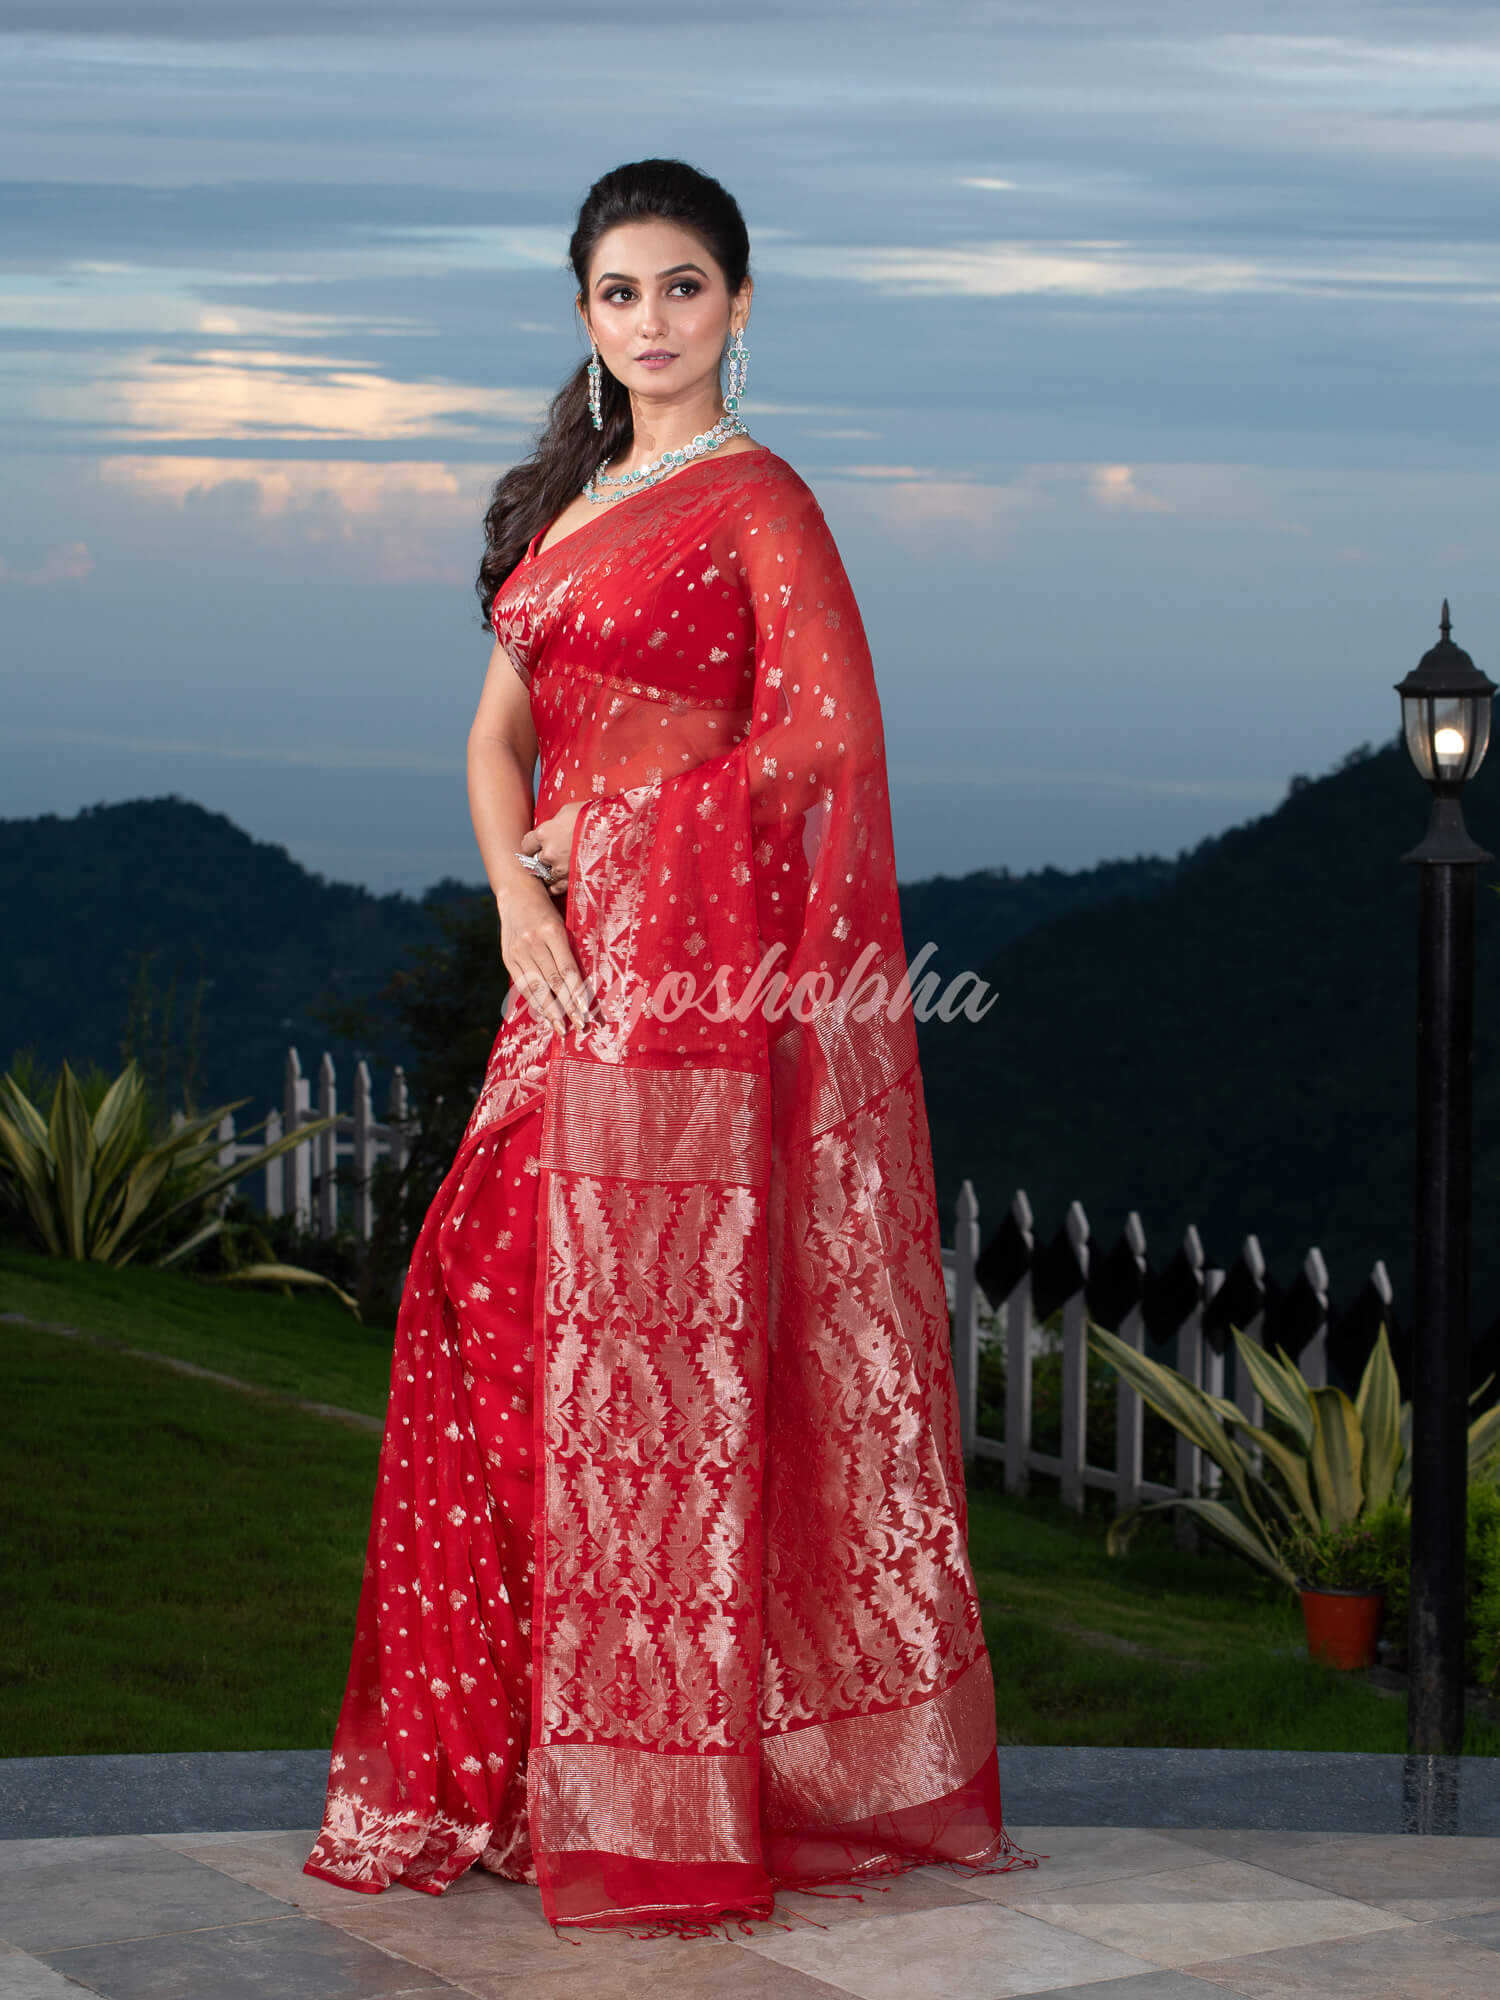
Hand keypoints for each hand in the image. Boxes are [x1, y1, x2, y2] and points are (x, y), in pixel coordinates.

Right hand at [503, 802, 593, 1037]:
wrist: (515, 892)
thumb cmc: (549, 907)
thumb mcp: (564, 921)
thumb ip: (572, 948)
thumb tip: (589, 981)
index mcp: (552, 930)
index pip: (567, 969)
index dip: (577, 993)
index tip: (588, 1012)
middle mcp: (533, 942)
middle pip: (552, 982)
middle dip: (567, 1008)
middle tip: (581, 1027)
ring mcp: (518, 951)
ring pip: (535, 988)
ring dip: (550, 1011)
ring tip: (562, 1029)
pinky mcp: (508, 957)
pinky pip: (522, 985)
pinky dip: (534, 1003)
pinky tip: (545, 1016)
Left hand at [518, 800, 586, 900]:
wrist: (615, 831)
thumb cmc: (594, 816)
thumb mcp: (569, 811)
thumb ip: (555, 822)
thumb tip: (553, 826)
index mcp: (544, 833)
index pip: (526, 844)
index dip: (532, 845)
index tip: (536, 845)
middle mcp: (548, 853)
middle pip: (535, 861)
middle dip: (542, 858)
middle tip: (553, 854)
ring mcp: (560, 869)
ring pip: (545, 876)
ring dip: (550, 872)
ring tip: (560, 867)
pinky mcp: (572, 880)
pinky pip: (557, 888)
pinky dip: (557, 885)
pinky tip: (562, 879)